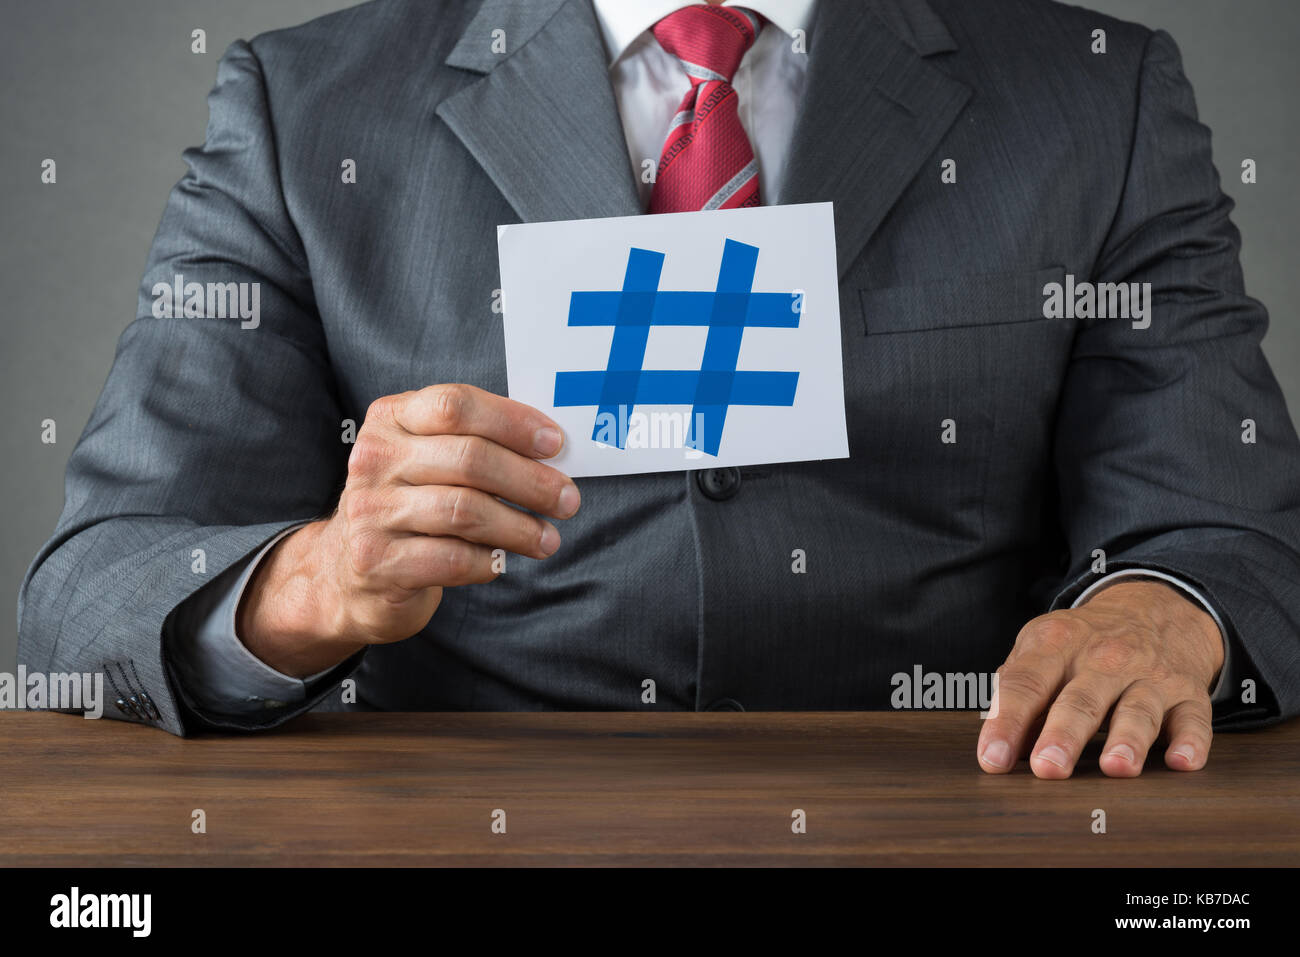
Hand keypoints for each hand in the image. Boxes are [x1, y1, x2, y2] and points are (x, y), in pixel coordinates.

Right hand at [236, 384, 579, 676]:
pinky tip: (501, 562)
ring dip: (519, 526)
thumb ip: (474, 443)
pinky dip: (486, 561)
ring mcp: (371, 511)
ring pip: (464, 510)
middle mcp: (375, 459)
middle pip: (469, 458)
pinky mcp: (377, 562)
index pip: (456, 405)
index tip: (555, 444)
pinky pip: (450, 558)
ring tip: (547, 538)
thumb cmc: (407, 504)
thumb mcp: (426, 459)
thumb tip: (551, 451)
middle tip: (567, 500)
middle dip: (530, 480)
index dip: (513, 422)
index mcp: (391, 418)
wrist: (344, 572)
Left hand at [977, 580, 1223, 778]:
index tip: (992, 759)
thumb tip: (995, 746)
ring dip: (1128, 739)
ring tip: (1115, 767)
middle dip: (1064, 735)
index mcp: (1057, 644)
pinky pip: (1194, 719)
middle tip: (1047, 768)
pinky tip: (1182, 761)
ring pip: (1138, 710)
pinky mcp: (1188, 694)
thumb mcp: (1043, 649)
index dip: (1007, 721)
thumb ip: (1017, 693)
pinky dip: (1191, 741)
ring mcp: (1149, 675)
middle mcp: (1105, 658)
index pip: (1026, 684)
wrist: (1154, 609)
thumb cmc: (1084, 644)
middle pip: (1081, 700)